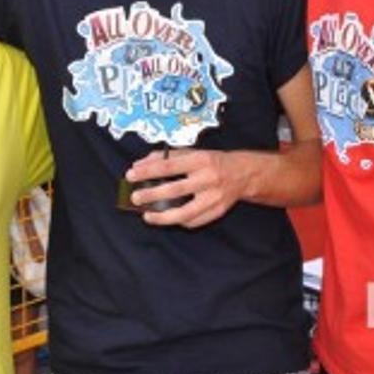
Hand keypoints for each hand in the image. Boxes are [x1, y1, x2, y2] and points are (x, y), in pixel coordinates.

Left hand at [125, 148, 244, 228]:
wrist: (242, 174)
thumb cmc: (212, 161)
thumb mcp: (192, 153)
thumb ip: (166, 157)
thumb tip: (140, 165)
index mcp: (201, 160)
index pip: (169, 166)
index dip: (148, 171)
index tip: (132, 175)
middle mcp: (208, 179)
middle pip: (175, 190)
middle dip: (152, 194)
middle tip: (135, 197)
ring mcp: (214, 198)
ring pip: (184, 213)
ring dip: (162, 217)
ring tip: (147, 216)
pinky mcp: (217, 212)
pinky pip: (193, 221)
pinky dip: (178, 221)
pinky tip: (168, 218)